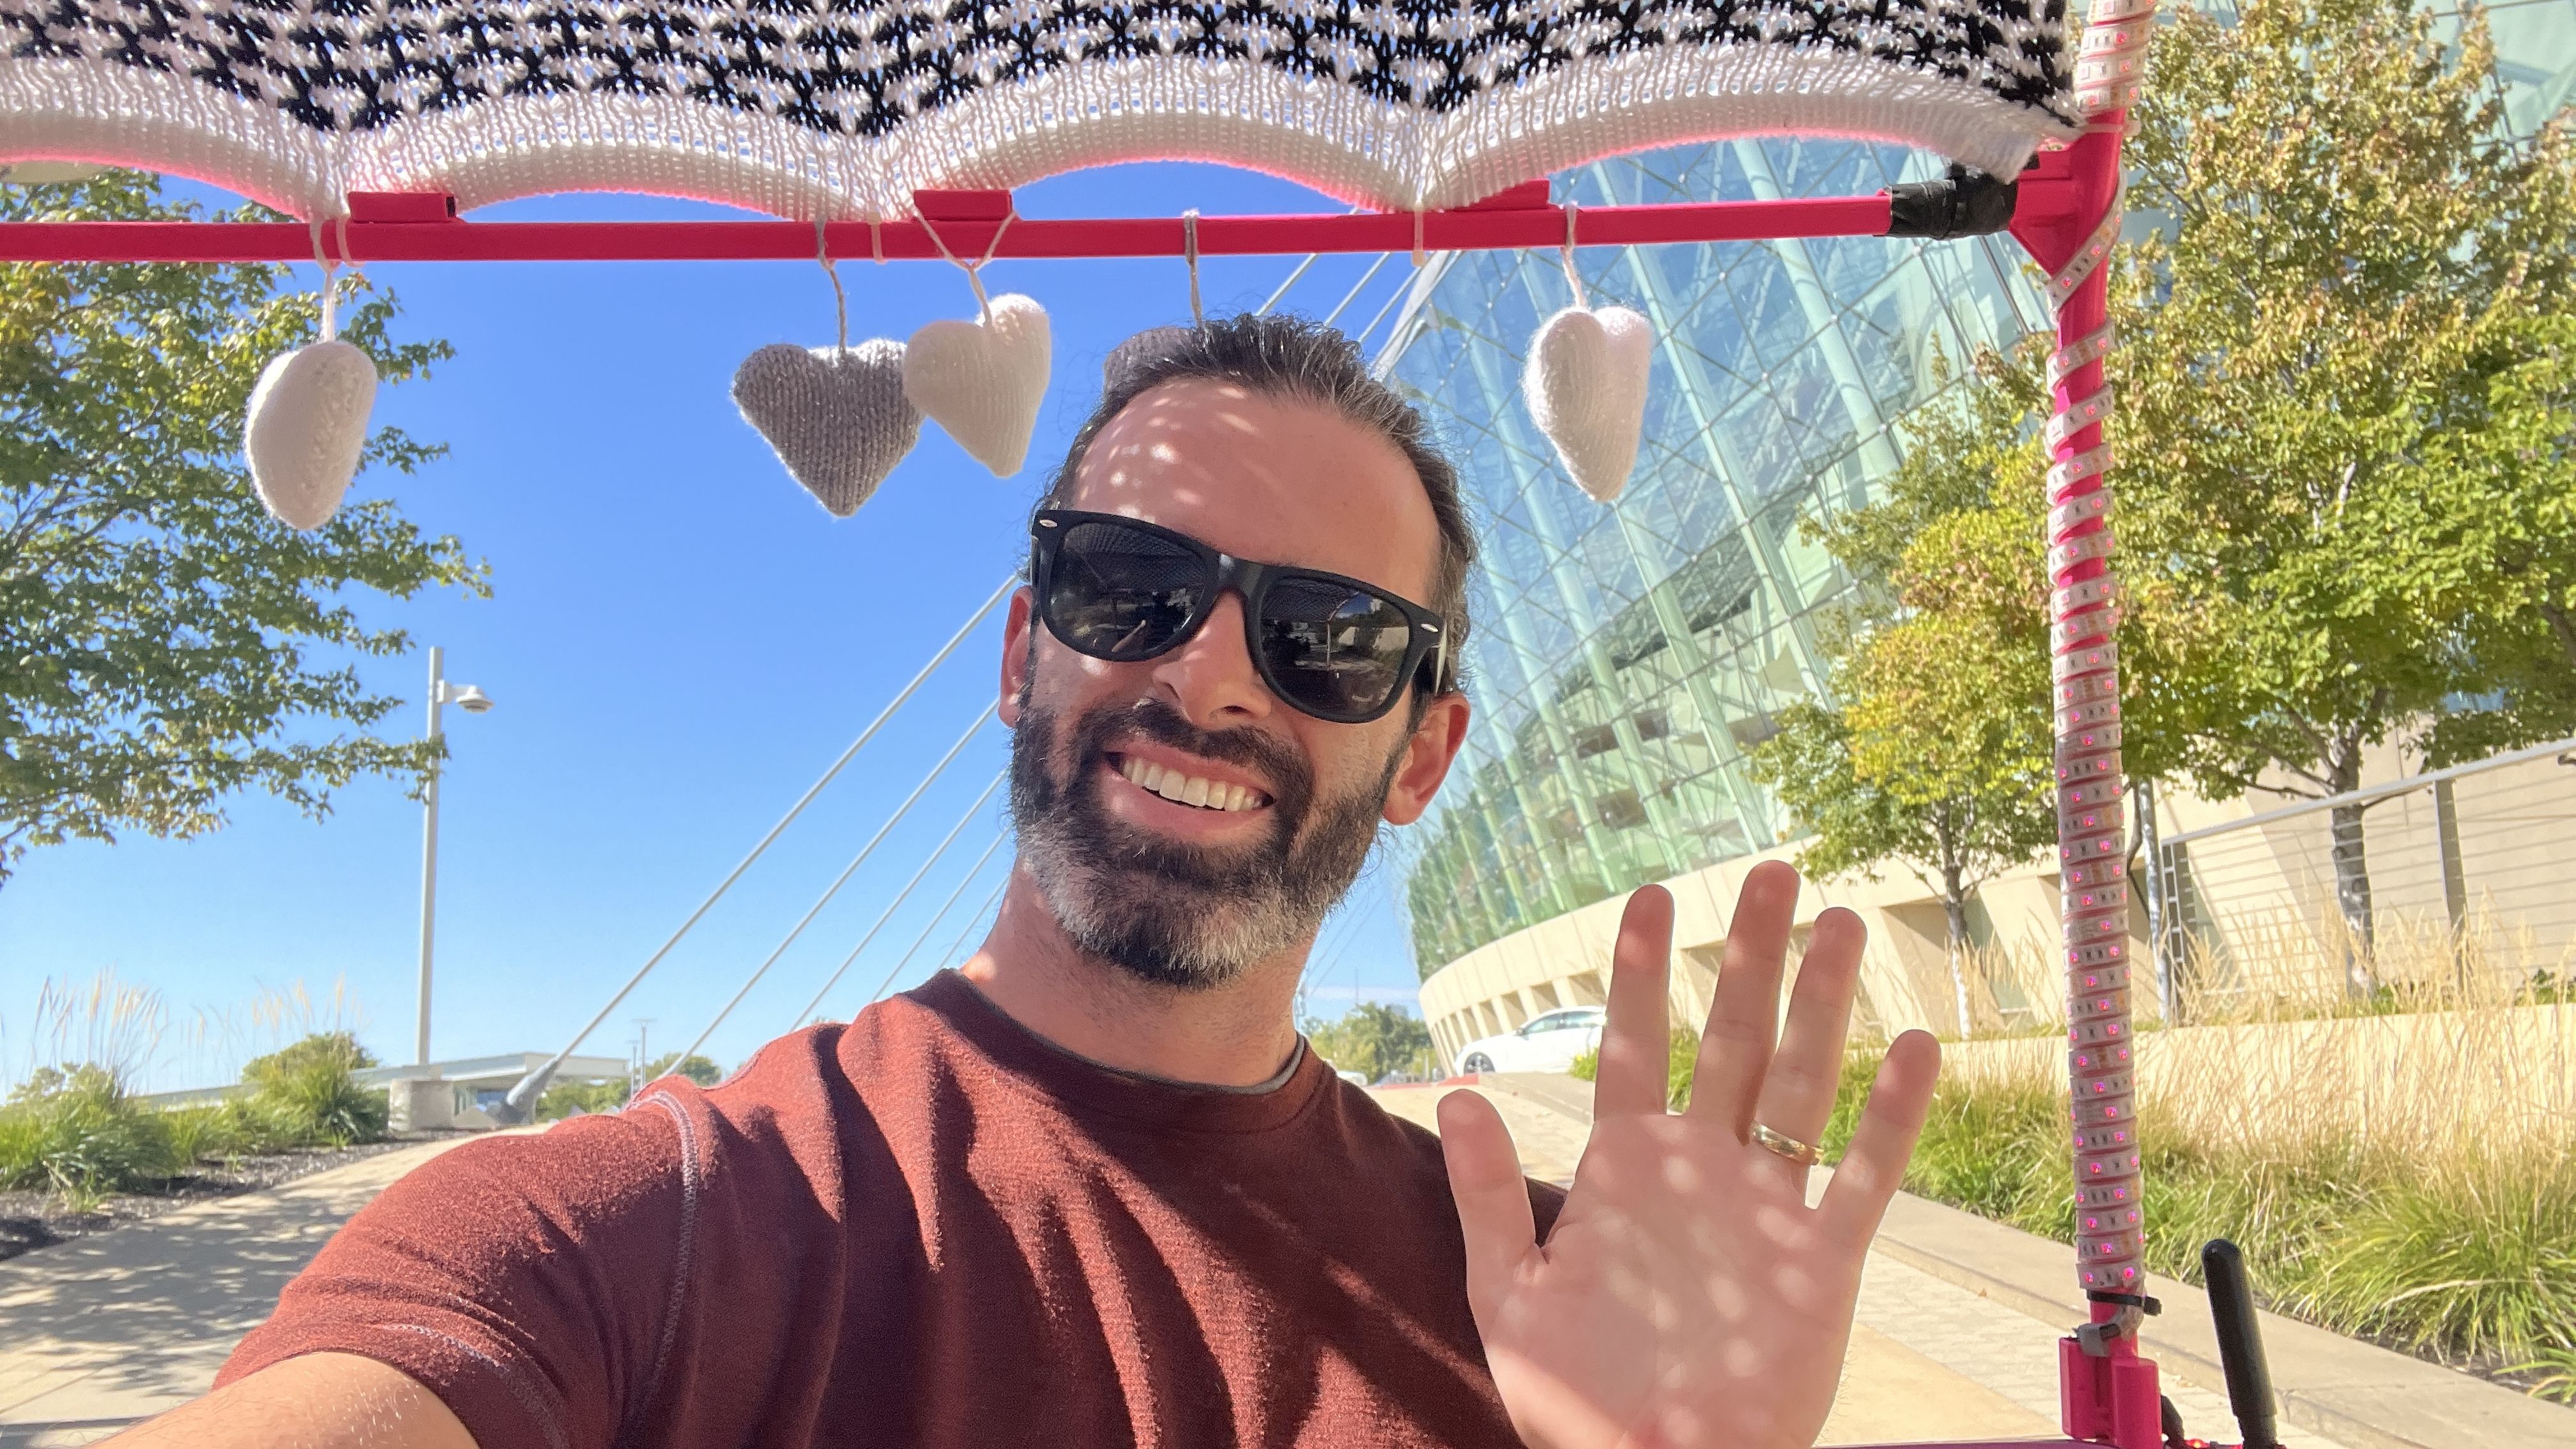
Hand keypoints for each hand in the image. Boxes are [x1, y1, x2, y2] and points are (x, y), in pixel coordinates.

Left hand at [1437, 862, 1940, 1448]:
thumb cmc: (1572, 1398)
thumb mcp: (1508, 1291)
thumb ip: (1487, 1191)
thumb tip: (1457, 1091)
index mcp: (1625, 1169)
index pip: (1633, 1047)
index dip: (1643, 974)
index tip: (1652, 896)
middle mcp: (1701, 1171)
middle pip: (1728, 1041)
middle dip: (1746, 958)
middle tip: (1770, 873)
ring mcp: (1765, 1210)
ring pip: (1800, 1085)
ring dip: (1821, 1007)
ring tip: (1842, 926)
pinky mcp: (1822, 1264)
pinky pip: (1862, 1177)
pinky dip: (1889, 1117)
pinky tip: (1911, 1048)